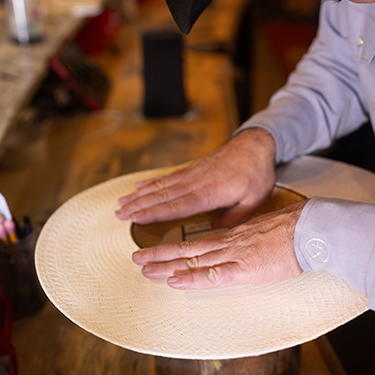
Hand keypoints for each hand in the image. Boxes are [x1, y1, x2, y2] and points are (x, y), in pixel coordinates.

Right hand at [115, 128, 276, 226]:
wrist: (255, 145)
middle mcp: (195, 182)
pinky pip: (167, 176)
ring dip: (139, 194)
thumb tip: (215, 229)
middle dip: (138, 205)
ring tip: (121, 203)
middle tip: (119, 214)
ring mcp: (191, 173)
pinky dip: (151, 182)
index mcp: (208, 193)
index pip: (176, 206)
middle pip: (161, 196)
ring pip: (160, 186)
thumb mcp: (253, 200)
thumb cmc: (256, 173)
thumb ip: (234, 217)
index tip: (136, 218)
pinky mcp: (192, 168)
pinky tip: (138, 186)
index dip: (154, 213)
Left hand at [132, 201, 305, 288]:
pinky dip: (191, 279)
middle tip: (137, 258)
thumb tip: (240, 246)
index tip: (158, 252)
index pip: (197, 243)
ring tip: (144, 268)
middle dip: (159, 254)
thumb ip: (247, 240)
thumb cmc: (293, 231)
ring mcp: (233, 256)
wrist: (309, 229)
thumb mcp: (264, 231)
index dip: (175, 249)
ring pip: (192, 260)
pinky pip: (212, 276)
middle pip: (186, 249)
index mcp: (232, 236)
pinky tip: (174, 281)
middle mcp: (227, 244)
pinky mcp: (244, 269)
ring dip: (166, 265)